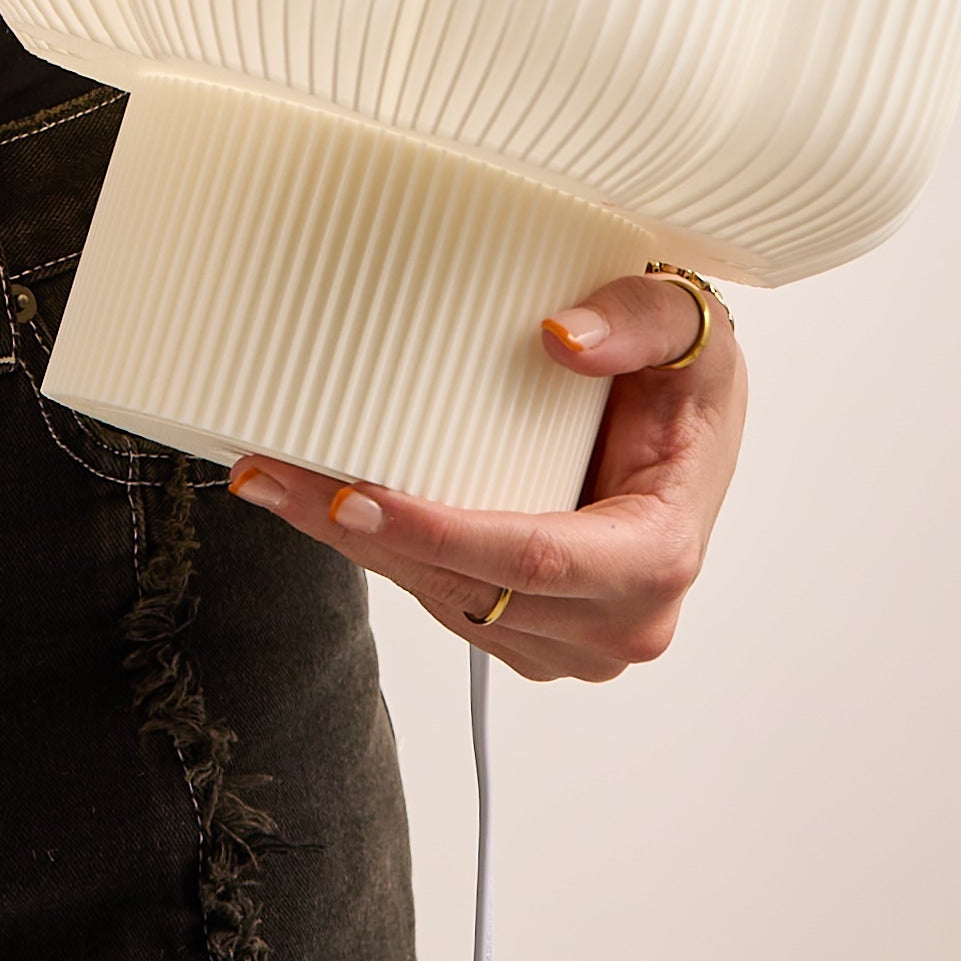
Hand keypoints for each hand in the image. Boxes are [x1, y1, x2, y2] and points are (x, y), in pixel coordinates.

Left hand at [226, 273, 746, 681]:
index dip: (440, 533)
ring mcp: (571, 642)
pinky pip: (442, 599)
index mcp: (658, 557)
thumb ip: (641, 318)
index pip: (536, 558)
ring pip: (441, 600)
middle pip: (467, 587)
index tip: (355, 497)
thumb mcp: (690, 326)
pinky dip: (384, 553)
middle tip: (270, 476)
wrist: (689, 429)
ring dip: (354, 546)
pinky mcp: (530, 639)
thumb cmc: (685, 384)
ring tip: (272, 480)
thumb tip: (561, 337)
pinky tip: (324, 503)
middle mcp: (617, 623)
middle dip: (359, 535)